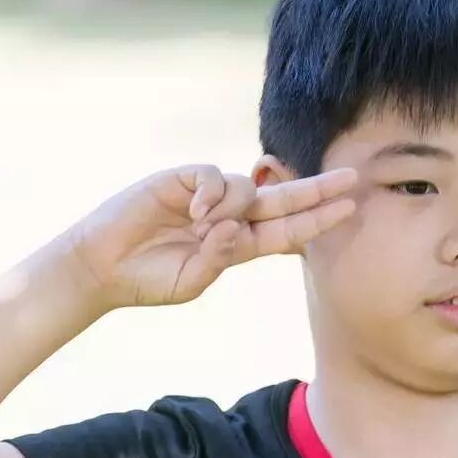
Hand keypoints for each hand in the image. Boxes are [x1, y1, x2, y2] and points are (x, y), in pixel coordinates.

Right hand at [65, 163, 357, 309]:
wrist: (104, 267)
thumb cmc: (148, 281)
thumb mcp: (193, 281)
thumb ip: (221, 258)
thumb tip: (236, 226)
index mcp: (238, 246)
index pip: (287, 231)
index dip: (317, 219)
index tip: (349, 209)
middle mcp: (229, 217)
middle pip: (283, 199)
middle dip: (317, 189)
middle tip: (353, 178)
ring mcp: (207, 196)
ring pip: (246, 188)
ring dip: (232, 209)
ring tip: (200, 228)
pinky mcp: (183, 178)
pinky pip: (215, 176)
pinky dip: (212, 194)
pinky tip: (195, 211)